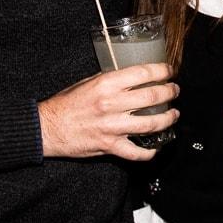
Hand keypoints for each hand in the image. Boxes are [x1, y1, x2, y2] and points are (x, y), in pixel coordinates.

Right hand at [38, 64, 177, 160]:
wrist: (47, 128)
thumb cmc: (66, 103)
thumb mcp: (88, 82)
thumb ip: (112, 80)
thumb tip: (135, 76)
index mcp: (106, 84)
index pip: (143, 73)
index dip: (162, 71)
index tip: (169, 71)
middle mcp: (111, 104)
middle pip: (153, 96)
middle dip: (170, 92)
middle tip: (174, 91)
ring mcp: (112, 126)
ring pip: (152, 124)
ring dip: (168, 119)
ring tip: (173, 115)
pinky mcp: (109, 146)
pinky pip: (137, 152)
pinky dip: (150, 151)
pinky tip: (156, 146)